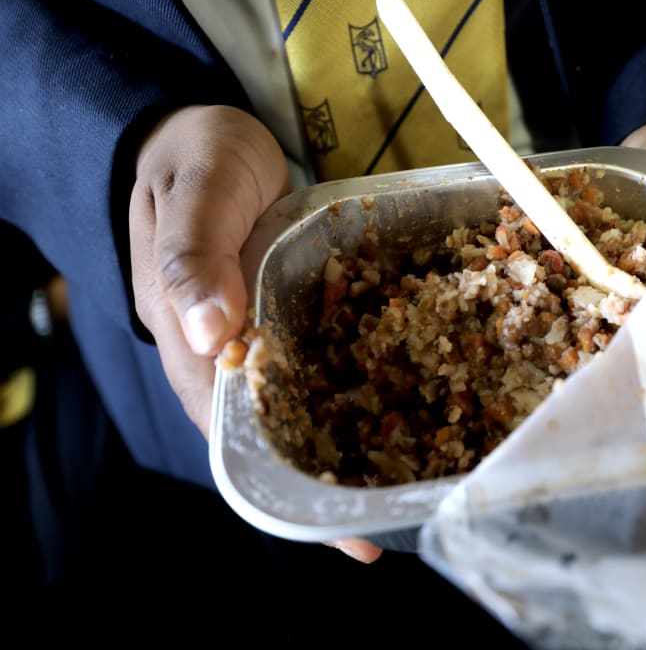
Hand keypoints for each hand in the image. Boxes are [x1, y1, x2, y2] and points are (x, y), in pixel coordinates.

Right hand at [129, 104, 382, 562]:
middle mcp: (234, 358)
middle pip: (286, 437)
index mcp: (196, 349)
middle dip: (342, 480)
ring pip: (314, 403)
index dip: (295, 492)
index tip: (351, 536)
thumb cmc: (193, 164)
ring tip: (427, 470)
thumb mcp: (195, 197)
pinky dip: (372, 377)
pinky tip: (421, 392)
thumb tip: (213, 337)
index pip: (241, 443)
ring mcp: (270, 337)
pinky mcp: (298, 312)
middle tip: (406, 512)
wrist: (204, 134)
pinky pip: (335, 356)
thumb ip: (195, 259)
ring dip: (364, 437)